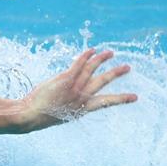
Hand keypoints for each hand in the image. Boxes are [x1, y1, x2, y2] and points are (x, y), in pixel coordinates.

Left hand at [17, 48, 137, 131]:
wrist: (31, 115)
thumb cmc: (44, 115)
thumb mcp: (64, 114)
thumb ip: (73, 104)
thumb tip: (78, 95)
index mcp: (83, 109)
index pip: (106, 102)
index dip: (121, 99)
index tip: (135, 97)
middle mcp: (81, 97)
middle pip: (102, 82)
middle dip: (116, 74)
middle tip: (128, 67)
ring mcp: (74, 87)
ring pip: (92, 69)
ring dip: (101, 59)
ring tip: (110, 53)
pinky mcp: (65, 79)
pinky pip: (78, 64)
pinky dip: (86, 56)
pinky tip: (92, 50)